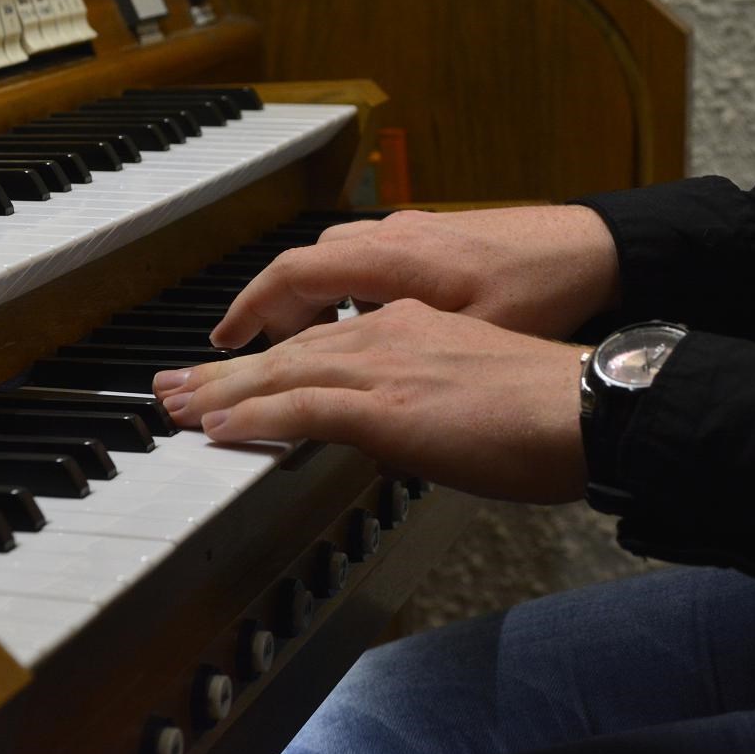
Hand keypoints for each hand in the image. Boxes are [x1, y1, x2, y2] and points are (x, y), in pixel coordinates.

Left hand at [156, 299, 588, 503]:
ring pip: (280, 372)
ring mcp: (383, 366)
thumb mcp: (471, 389)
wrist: (584, 404)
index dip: (268, 361)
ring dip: (220, 393)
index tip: (231, 377)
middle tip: (171, 386)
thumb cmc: (546, 407)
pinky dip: (253, 416)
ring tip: (173, 408)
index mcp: (409, 325)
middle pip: (285, 351)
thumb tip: (398, 428)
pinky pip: (300, 406)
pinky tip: (217, 427)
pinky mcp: (384, 404)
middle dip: (222, 372)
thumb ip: (424, 398)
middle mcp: (387, 332)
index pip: (320, 343)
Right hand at [210, 205, 620, 348]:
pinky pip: (363, 263)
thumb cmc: (544, 289)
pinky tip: (353, 328)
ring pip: (333, 263)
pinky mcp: (432, 242)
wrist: (599, 250)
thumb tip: (356, 412)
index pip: (293, 274)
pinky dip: (340, 292)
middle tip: (235, 357)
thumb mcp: (473, 343)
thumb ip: (408, 372)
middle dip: (264, 314)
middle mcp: (393, 239)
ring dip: (304, 303)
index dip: (250, 311)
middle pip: (302, 268)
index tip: (222, 345)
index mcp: (392, 260)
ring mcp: (412, 235)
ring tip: (291, 349)